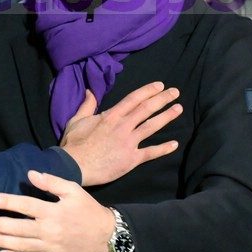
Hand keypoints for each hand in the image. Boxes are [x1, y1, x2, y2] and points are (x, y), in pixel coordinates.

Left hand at [0, 170, 115, 251]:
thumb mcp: (74, 190)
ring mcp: (51, 247)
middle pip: (20, 227)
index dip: (8, 202)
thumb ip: (52, 182)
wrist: (107, 237)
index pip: (26, 205)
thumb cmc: (88, 210)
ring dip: (3, 242)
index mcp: (54, 211)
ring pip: (22, 245)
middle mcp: (50, 230)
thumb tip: (31, 174)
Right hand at [60, 82, 180, 185]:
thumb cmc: (73, 144)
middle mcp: (123, 126)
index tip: (159, 85)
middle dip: (162, 99)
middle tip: (175, 92)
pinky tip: (174, 144)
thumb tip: (91, 90)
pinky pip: (150, 152)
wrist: (73, 166)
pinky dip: (163, 148)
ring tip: (178, 108)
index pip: (133, 99)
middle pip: (146, 109)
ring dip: (166, 116)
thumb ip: (87, 105)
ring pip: (152, 126)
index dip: (148, 91)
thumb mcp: (77, 119)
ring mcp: (128, 142)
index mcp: (111, 115)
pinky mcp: (131, 159)